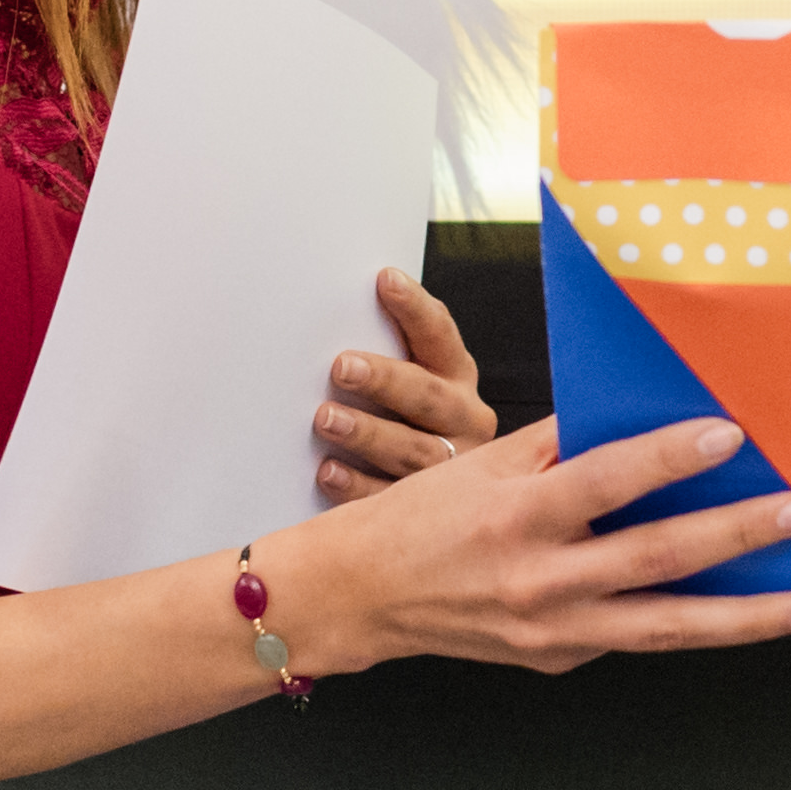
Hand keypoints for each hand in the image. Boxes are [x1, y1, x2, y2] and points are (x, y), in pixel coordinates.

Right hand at [295, 413, 790, 671]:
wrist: (362, 597)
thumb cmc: (424, 518)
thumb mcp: (485, 463)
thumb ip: (562, 443)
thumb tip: (638, 412)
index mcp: (516, 516)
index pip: (605, 482)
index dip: (667, 458)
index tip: (727, 435)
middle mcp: (539, 581)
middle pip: (656, 560)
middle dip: (739, 537)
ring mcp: (553, 632)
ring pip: (667, 627)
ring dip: (747, 618)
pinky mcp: (560, 660)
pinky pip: (635, 636)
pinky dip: (693, 624)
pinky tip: (745, 610)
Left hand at [313, 269, 494, 498]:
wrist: (445, 490)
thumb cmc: (405, 414)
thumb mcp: (409, 374)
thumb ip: (386, 347)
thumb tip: (344, 302)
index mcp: (458, 376)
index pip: (440, 334)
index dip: (415, 307)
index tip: (384, 280)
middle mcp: (465, 419)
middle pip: (428, 397)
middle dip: (385, 380)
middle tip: (341, 366)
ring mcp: (452, 466)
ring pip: (414, 451)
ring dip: (367, 433)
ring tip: (326, 418)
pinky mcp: (430, 509)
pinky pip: (391, 497)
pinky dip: (357, 485)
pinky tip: (328, 470)